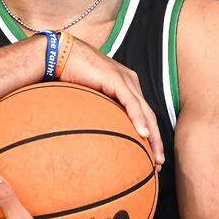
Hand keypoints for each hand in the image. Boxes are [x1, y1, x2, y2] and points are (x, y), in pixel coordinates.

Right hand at [57, 37, 164, 164]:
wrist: (59, 54)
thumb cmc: (69, 75)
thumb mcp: (88, 96)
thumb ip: (96, 109)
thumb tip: (93, 131)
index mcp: (125, 85)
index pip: (142, 113)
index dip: (149, 135)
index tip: (150, 156)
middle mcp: (129, 82)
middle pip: (149, 115)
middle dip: (156, 141)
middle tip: (158, 164)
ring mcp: (125, 80)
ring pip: (145, 111)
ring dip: (152, 136)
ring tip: (156, 156)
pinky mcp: (116, 79)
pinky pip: (131, 103)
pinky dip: (139, 119)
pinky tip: (144, 135)